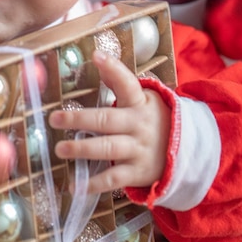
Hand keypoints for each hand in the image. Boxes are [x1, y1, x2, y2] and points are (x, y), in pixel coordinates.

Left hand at [48, 50, 170, 193]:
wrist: (186, 151)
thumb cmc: (151, 118)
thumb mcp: (141, 97)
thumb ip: (119, 81)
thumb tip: (97, 57)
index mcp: (139, 102)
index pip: (127, 83)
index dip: (112, 69)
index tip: (96, 56)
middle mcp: (138, 125)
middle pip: (106, 120)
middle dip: (79, 119)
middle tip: (55, 119)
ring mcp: (138, 149)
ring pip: (108, 149)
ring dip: (82, 150)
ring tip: (60, 149)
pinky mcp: (137, 172)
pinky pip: (114, 179)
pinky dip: (94, 184)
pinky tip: (76, 185)